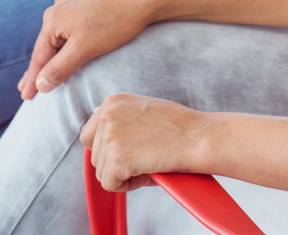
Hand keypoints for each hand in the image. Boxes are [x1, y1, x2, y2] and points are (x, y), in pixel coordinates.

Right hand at [18, 0, 156, 99]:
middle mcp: (59, 5)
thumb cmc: (114, 23)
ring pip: (60, 33)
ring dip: (54, 51)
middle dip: (39, 66)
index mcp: (53, 18)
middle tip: (25, 88)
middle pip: (47, 43)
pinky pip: (72, 22)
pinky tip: (67, 43)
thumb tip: (39, 84)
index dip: (32, 79)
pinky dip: (68, 38)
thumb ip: (59, 69)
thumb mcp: (84, 50)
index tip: (25, 97)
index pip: (39, 57)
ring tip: (45, 67)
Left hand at [82, 94, 210, 192]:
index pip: (90, 133)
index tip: (127, 152)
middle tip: (142, 160)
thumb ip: (121, 118)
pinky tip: (147, 172)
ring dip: (123, 174)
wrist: (197, 137)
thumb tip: (103, 137)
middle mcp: (106, 115)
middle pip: (95, 154)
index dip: (107, 148)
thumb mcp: (143, 109)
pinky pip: (110, 184)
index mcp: (113, 101)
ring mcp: (110, 137)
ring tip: (148, 163)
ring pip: (101, 171)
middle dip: (115, 163)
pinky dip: (128, 185)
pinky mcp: (116, 160)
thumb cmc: (179, 126)